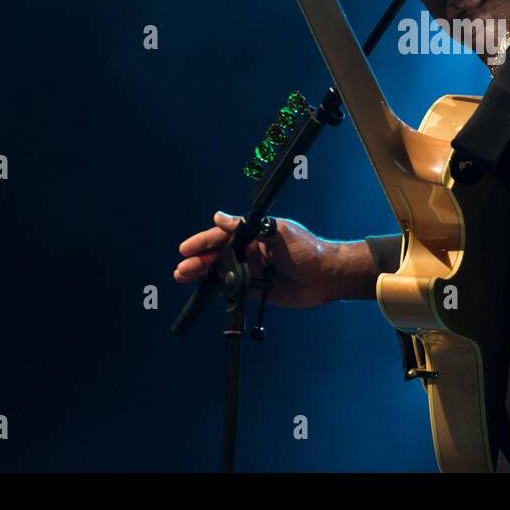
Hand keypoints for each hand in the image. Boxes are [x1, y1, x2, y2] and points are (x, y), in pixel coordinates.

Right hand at [173, 213, 376, 307]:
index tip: (187, 248)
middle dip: (198, 261)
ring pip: (222, 272)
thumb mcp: (278, 233)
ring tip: (185, 277)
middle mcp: (251, 251)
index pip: (223, 236)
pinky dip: (220, 291)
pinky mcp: (256, 289)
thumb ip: (251, 227)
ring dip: (203, 275)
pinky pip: (233, 290)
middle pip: (218, 255)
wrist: (327, 277)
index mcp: (255, 234)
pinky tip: (206, 292)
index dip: (204, 242)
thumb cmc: (308, 249)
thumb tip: (220, 217)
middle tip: (182, 269)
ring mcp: (253, 270)